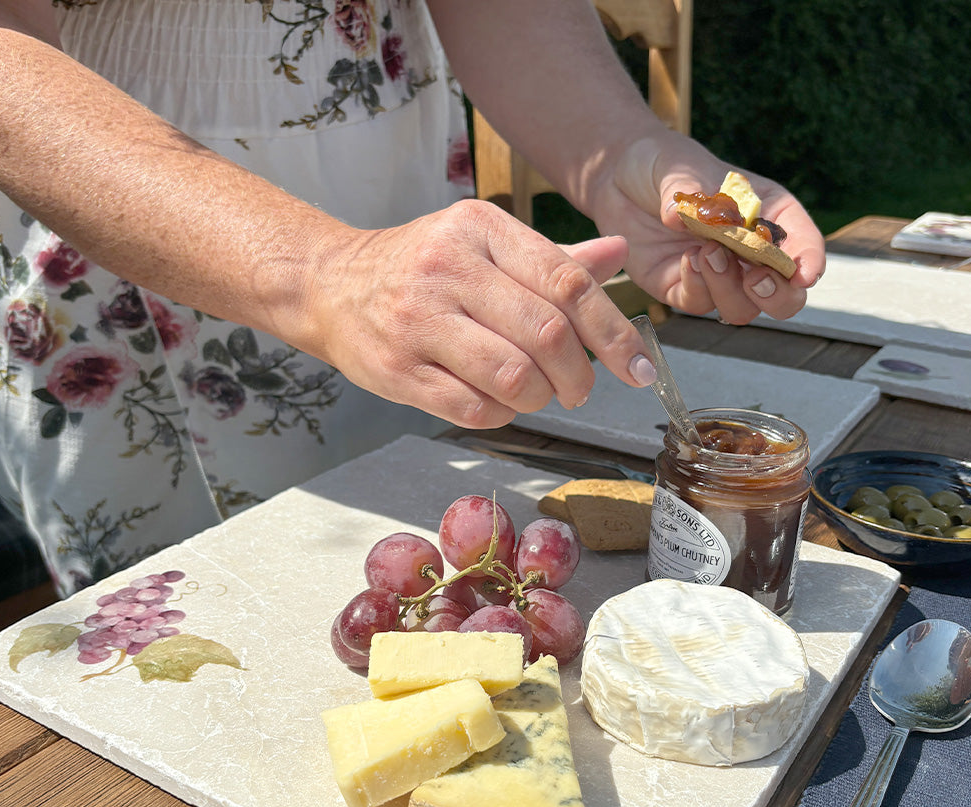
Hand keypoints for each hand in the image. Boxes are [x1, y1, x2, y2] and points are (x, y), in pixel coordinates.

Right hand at [296, 199, 655, 427]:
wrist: (330, 285)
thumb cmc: (420, 265)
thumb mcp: (482, 244)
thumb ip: (551, 258)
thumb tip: (617, 255)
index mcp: (480, 228)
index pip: (568, 282)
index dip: (614, 332)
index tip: (640, 368)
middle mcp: (448, 268)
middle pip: (547, 335)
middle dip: (579, 376)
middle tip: (580, 389)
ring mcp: (418, 321)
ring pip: (513, 377)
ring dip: (540, 399)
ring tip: (535, 394)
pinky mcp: (398, 370)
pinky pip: (473, 409)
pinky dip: (500, 414)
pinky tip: (496, 401)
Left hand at [593, 135, 826, 325]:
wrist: (618, 177)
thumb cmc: (661, 163)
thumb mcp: (678, 164)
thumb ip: (686, 189)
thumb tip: (680, 216)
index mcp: (768, 214)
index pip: (802, 244)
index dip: (810, 262)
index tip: (805, 275)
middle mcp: (748, 251)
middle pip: (783, 295)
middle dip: (777, 294)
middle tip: (756, 277)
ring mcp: (717, 276)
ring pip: (742, 309)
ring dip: (730, 290)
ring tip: (707, 253)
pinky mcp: (682, 288)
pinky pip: (699, 304)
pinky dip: (698, 289)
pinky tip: (687, 262)